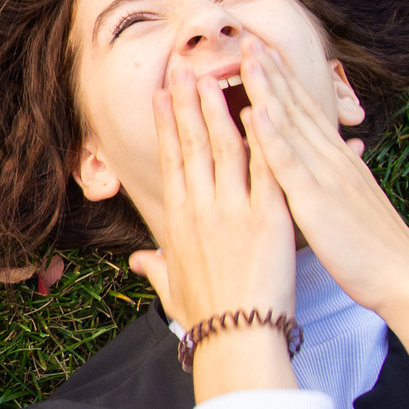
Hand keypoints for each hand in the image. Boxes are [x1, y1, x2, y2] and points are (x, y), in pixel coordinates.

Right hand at [128, 55, 298, 397]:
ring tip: (214, 76)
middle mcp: (201, 208)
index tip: (165, 97)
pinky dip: (265, 137)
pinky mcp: (268, 217)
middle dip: (187, 103)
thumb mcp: (174, 290)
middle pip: (191, 144)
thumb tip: (140, 260)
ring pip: (225, 146)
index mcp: (178, 222)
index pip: (171, 161)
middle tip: (183, 69)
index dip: (167, 126)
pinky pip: (267, 168)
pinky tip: (262, 109)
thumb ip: (157, 268)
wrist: (235, 339)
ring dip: (218, 107)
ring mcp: (233, 209)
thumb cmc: (206, 319)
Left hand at [241, 36, 408, 392]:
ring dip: (268, 88)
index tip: (264, 53)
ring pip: (292, 124)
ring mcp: (326, 177)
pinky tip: (254, 112)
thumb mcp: (355, 201)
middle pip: (297, 106)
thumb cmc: (374, 248)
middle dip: (272, 71)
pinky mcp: (318, 201)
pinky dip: (272, 136)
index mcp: (337, 161)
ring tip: (246, 56)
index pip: (306, 112)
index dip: (284, 80)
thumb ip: (344, 174)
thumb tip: (340, 155)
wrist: (403, 277)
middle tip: (248, 38)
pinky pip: (291, 165)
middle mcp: (332, 160)